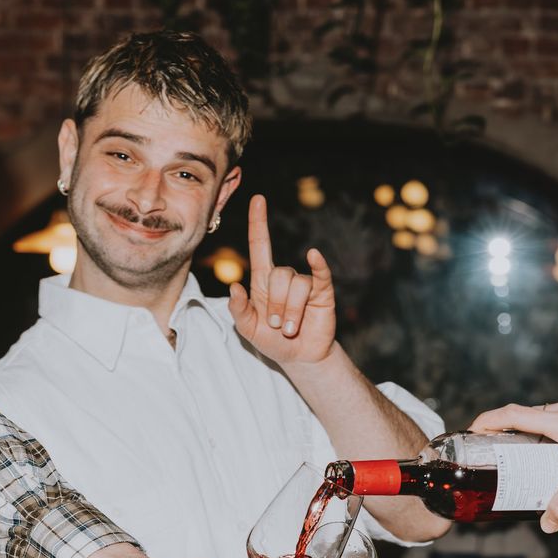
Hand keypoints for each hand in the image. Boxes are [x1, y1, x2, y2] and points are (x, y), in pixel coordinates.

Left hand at [228, 195, 335, 367]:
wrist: (299, 357)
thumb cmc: (272, 342)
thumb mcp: (248, 329)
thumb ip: (238, 311)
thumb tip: (234, 287)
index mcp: (263, 281)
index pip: (260, 245)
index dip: (258, 222)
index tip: (258, 199)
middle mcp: (284, 278)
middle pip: (277, 275)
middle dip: (274, 306)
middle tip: (276, 326)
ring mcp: (304, 283)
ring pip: (295, 285)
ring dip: (290, 312)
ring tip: (289, 329)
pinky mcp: (322, 291)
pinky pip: (319, 274)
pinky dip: (318, 264)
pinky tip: (314, 256)